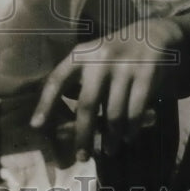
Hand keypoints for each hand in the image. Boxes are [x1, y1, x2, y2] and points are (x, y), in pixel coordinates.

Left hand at [31, 19, 181, 160]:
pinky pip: (136, 111)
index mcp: (80, 55)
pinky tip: (128, 137)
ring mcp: (124, 66)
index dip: (45, 103)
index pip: (57, 80)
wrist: (153, 34)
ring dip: (111, 137)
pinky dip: (131, 129)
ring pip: (114, 113)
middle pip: (87, 105)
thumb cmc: (114, 54)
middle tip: (82, 157)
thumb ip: (79, 82)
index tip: (36, 126)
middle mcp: (100, 60)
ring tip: (109, 150)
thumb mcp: (92, 58)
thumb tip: (62, 121)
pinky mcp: (147, 74)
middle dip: (83, 135)